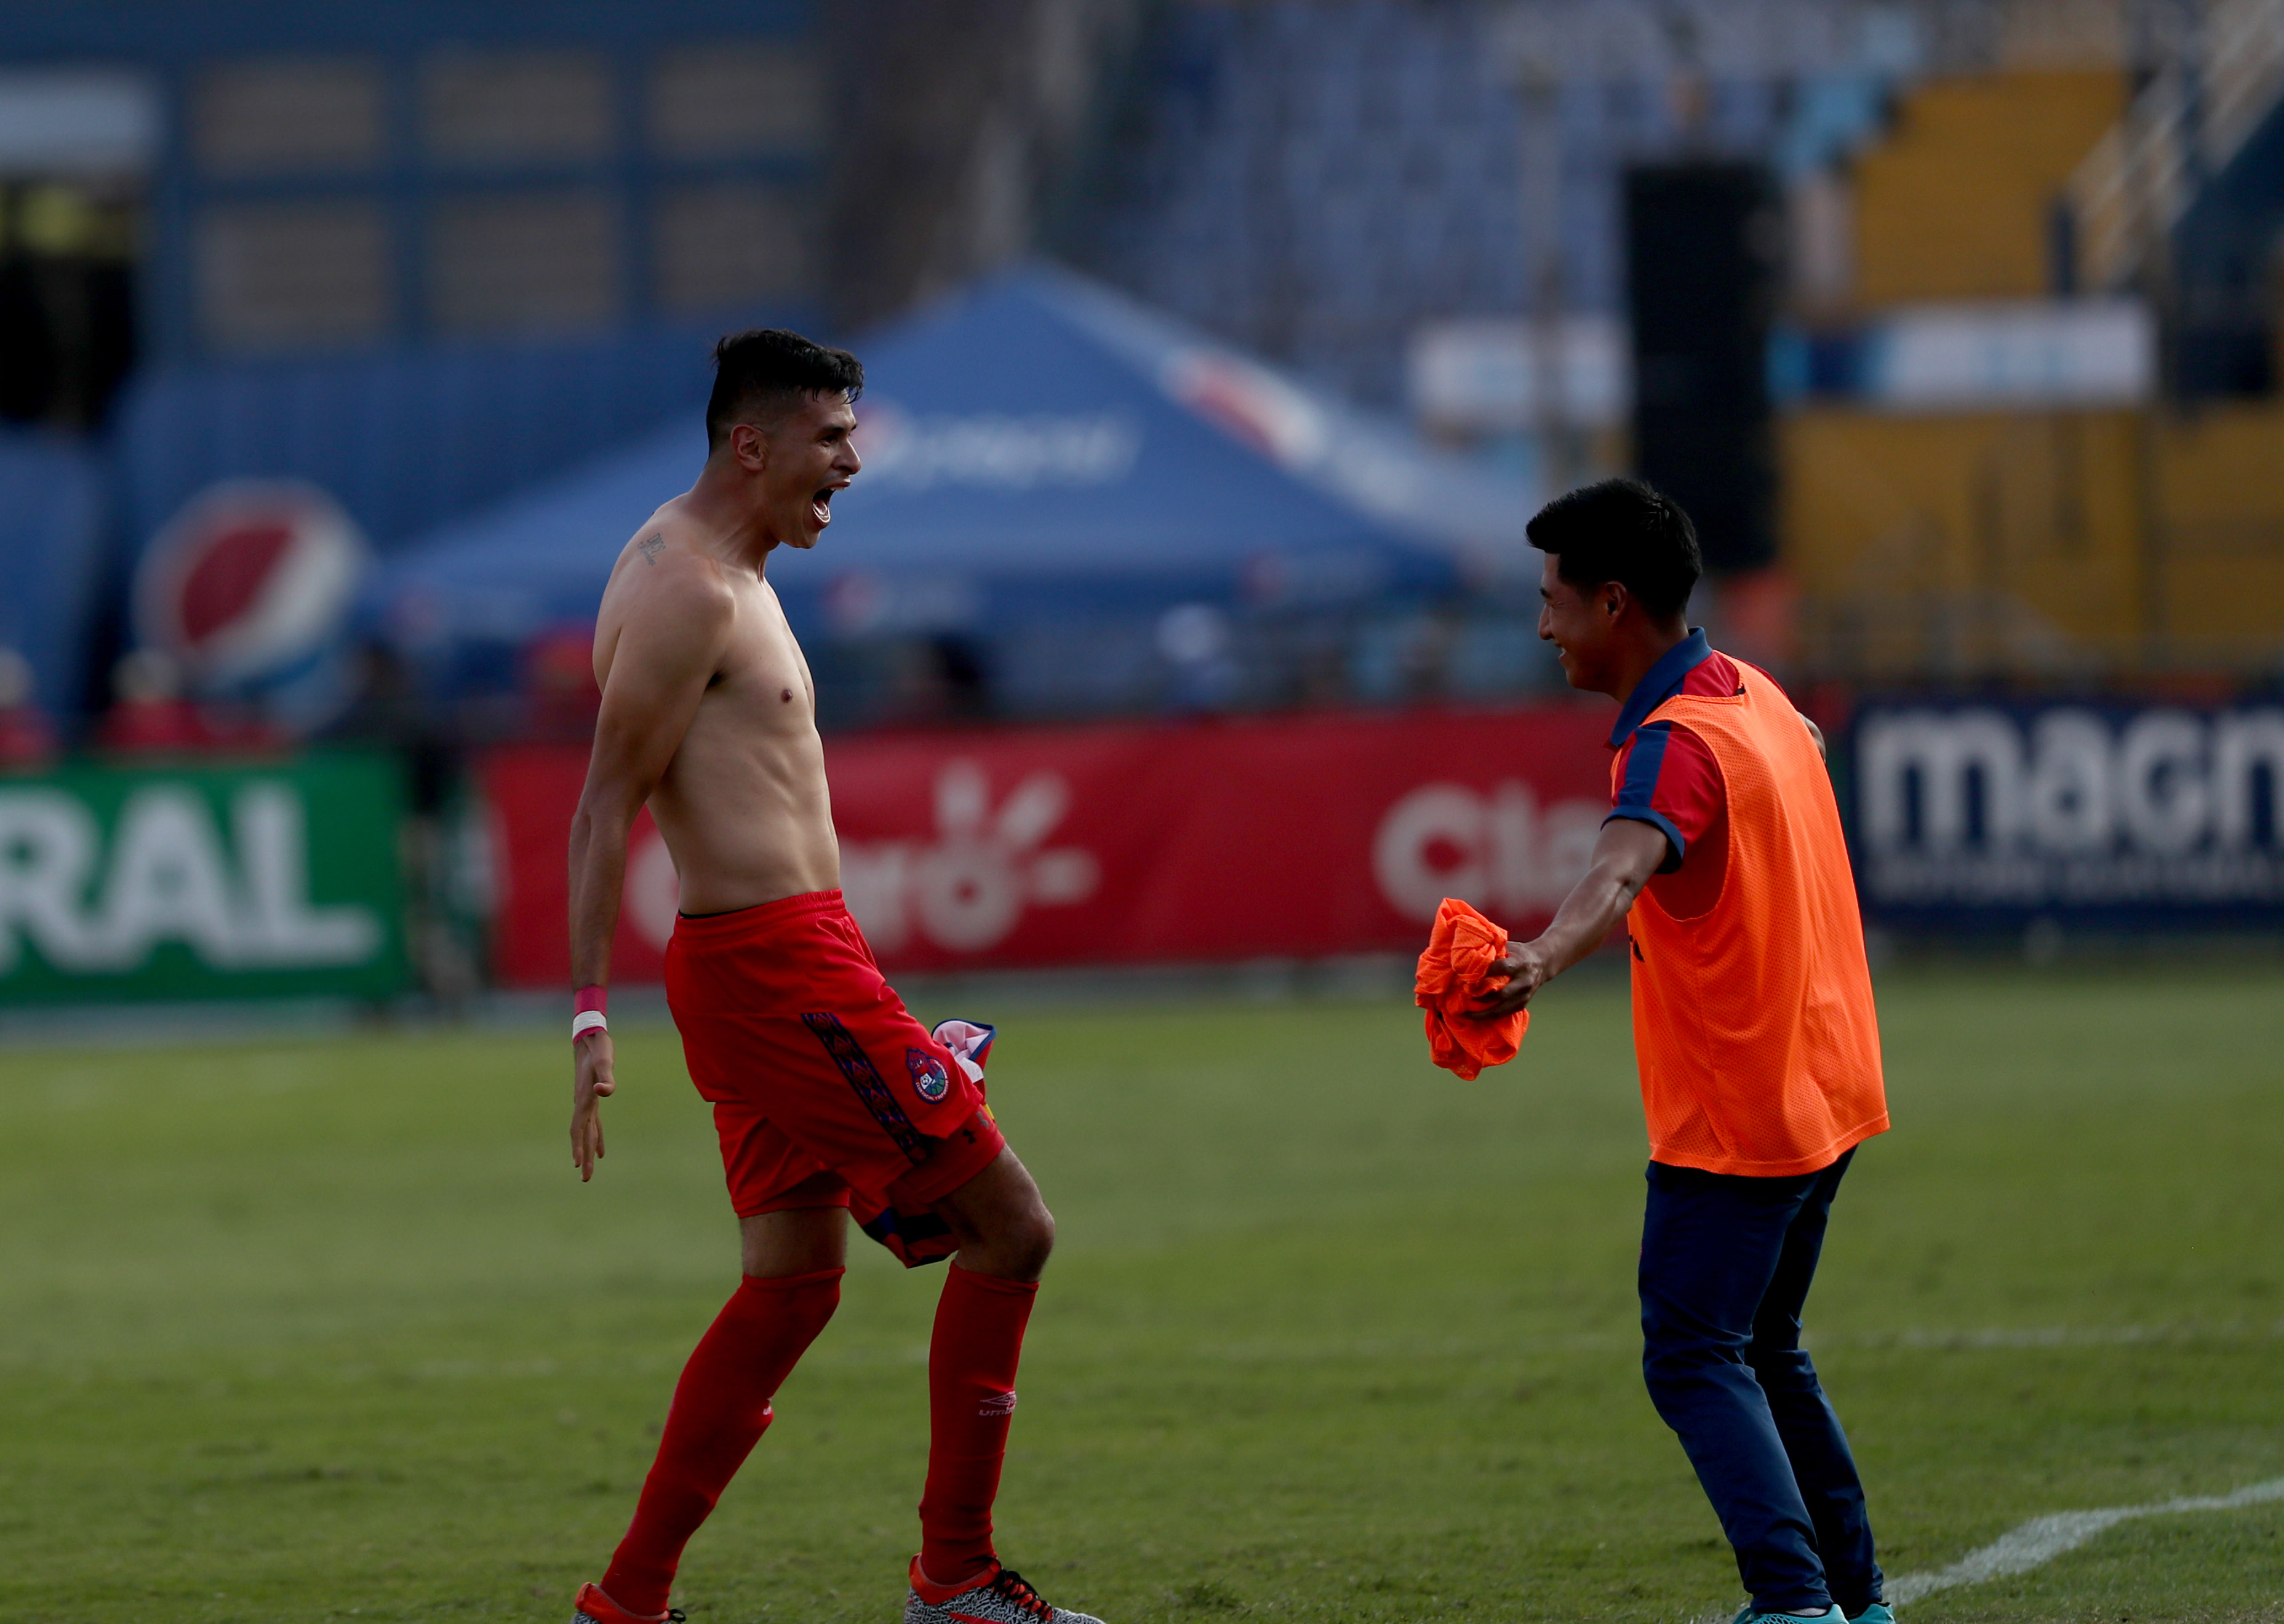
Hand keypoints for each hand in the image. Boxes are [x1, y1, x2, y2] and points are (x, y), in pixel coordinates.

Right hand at [571, 1030, 615, 1181]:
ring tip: (588, 1169)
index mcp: (584, 1098)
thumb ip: (607, 1077)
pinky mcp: (592, 1098)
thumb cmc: (599, 1049)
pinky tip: (599, 1150)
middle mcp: (583, 1103)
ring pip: (586, 1131)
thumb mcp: (605, 1061)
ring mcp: (586, 1102)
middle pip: (581, 1135)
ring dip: (587, 1150)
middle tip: (585, 1179)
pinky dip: (595, 1136)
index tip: (578, 1164)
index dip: (578, 1146)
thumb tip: (603, 1091)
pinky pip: (592, 1123)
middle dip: (583, 1156)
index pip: (578, 1128)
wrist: (590, 1038)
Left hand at [1472, 939, 1551, 1019]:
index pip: (1500, 969)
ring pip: (1501, 1010)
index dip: (1483, 974)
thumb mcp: (1508, 947)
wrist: (1543, 963)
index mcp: (1519, 964)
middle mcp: (1524, 982)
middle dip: (1479, 998)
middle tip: (1462, 997)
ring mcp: (1524, 996)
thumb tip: (1467, 958)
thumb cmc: (1519, 953)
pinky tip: (1475, 1016)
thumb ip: (1492, 952)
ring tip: (1464, 1014)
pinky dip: (1488, 1017)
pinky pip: (1503, 1014)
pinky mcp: (1523, 1005)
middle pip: (1500, 995)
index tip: (1465, 977)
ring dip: (1481, 1014)